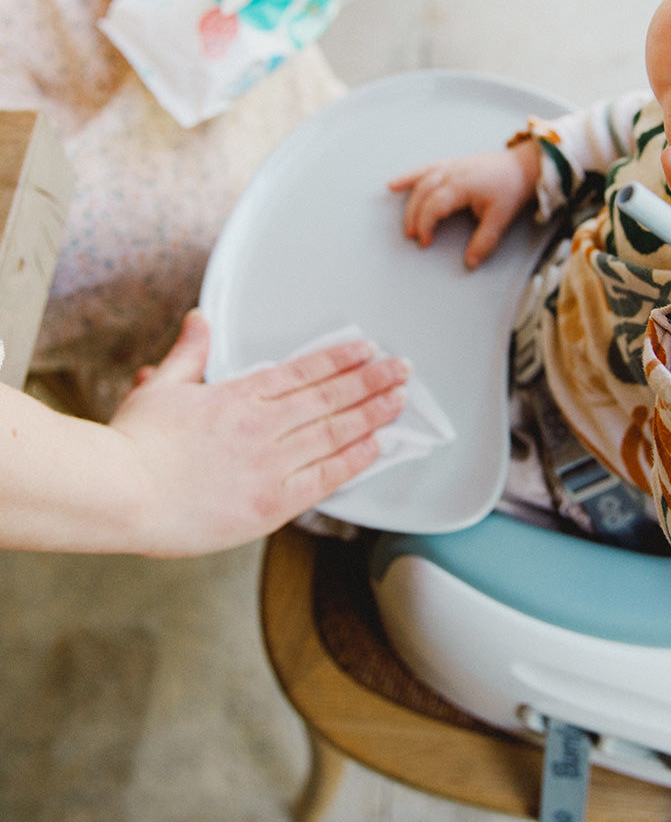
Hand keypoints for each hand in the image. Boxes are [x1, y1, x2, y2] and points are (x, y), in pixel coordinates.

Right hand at [110, 311, 406, 555]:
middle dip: (371, 381)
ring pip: (334, 432)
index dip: (342, 359)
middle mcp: (263, 425)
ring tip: (399, 400)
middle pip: (330, 398)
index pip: (305, 371)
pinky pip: (323, 478)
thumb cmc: (133, 445)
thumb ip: (189, 353)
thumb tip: (200, 318)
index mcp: (239, 396)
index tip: (368, 350)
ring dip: (372, 413)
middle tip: (402, 369)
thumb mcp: (161, 387)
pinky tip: (376, 445)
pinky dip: (353, 460)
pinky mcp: (270, 503)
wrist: (117, 496)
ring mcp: (270, 464)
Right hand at [390, 140, 540, 268]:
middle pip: (423, 194)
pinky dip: (409, 177)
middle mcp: (452, 173)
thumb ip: (484, 241)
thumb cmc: (512, 187)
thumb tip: (471, 262)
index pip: (434, 206)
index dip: (426, 225)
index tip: (425, 242)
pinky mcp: (452, 164)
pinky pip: (425, 169)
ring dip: (409, 199)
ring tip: (403, 219)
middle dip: (414, 217)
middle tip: (413, 237)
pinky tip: (394, 184)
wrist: (524, 165)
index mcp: (462, 185)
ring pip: (421, 181)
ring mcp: (451, 166)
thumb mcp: (501, 217)